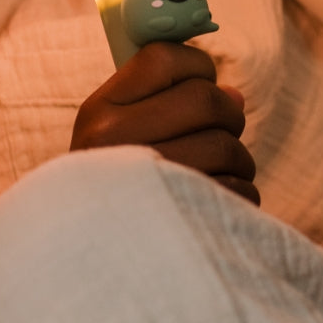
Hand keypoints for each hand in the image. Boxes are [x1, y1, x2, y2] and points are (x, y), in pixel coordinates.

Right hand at [71, 41, 259, 205]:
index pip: (163, 56)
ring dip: (238, 159)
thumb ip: (166, 103)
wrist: (83, 266)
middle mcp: (113, 141)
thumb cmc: (112, 192)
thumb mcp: (113, 138)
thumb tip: (235, 95)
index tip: (201, 84)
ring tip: (218, 172)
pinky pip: (238, 189)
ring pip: (226, 146)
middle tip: (223, 132)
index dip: (197, 65)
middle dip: (228, 115)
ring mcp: (144, 184)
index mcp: (98, 112)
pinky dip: (239, 193)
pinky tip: (213, 204)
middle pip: (205, 99)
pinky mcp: (178, 222)